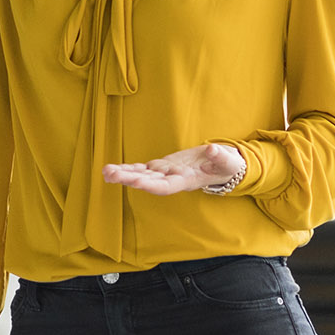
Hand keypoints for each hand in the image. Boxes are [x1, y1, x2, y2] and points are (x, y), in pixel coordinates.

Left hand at [103, 143, 243, 196]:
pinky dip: (129, 167)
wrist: (224, 167)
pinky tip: (113, 168)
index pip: (166, 186)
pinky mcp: (164, 166)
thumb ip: (220, 156)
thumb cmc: (227, 166)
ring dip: (124, 173)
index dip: (151, 184)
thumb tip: (211, 149)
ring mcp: (167, 173)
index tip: (135, 182)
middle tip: (109, 174)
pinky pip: (144, 168)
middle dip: (129, 178)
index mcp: (187, 181)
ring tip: (105, 171)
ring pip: (142, 174)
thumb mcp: (228, 162)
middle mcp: (173, 179)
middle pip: (148, 181)